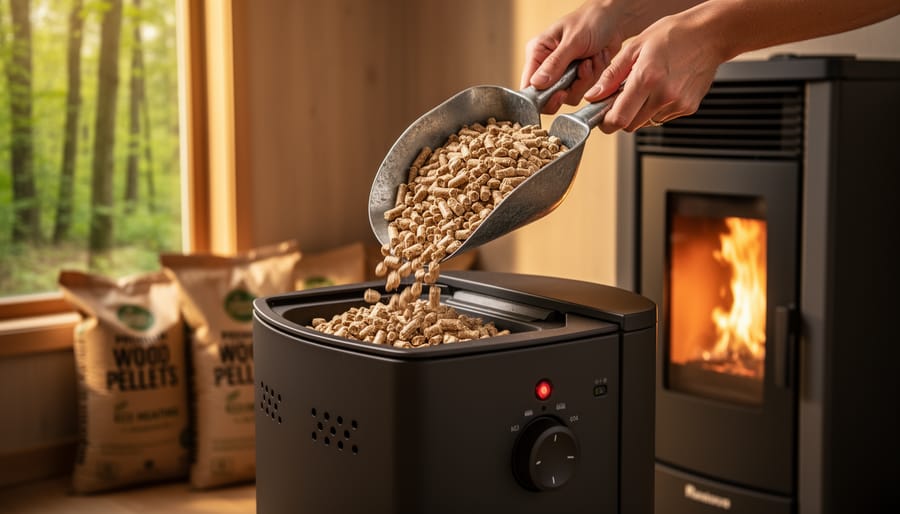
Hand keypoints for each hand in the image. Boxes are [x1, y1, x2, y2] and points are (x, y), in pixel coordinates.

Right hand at [520, 0, 628, 113]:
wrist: (614, 18)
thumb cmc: (591, 20)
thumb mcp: (573, 41)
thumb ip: (555, 63)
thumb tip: (536, 83)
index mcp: (538, 53)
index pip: (529, 85)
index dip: (542, 96)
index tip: (561, 93)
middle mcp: (547, 65)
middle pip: (550, 96)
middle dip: (573, 85)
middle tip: (584, 68)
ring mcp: (562, 73)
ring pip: (571, 94)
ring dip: (587, 78)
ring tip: (592, 57)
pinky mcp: (577, 77)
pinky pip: (584, 90)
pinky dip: (595, 76)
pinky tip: (597, 59)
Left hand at [585, 11, 724, 132]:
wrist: (709, 34)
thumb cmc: (674, 35)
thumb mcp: (635, 47)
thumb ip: (611, 76)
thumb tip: (593, 96)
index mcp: (647, 79)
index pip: (619, 118)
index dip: (607, 123)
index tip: (603, 118)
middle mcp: (664, 95)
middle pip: (631, 125)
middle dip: (622, 116)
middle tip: (624, 98)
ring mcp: (678, 104)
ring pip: (646, 123)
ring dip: (640, 112)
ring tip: (648, 88)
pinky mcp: (688, 108)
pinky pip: (663, 118)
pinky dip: (657, 109)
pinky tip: (663, 89)